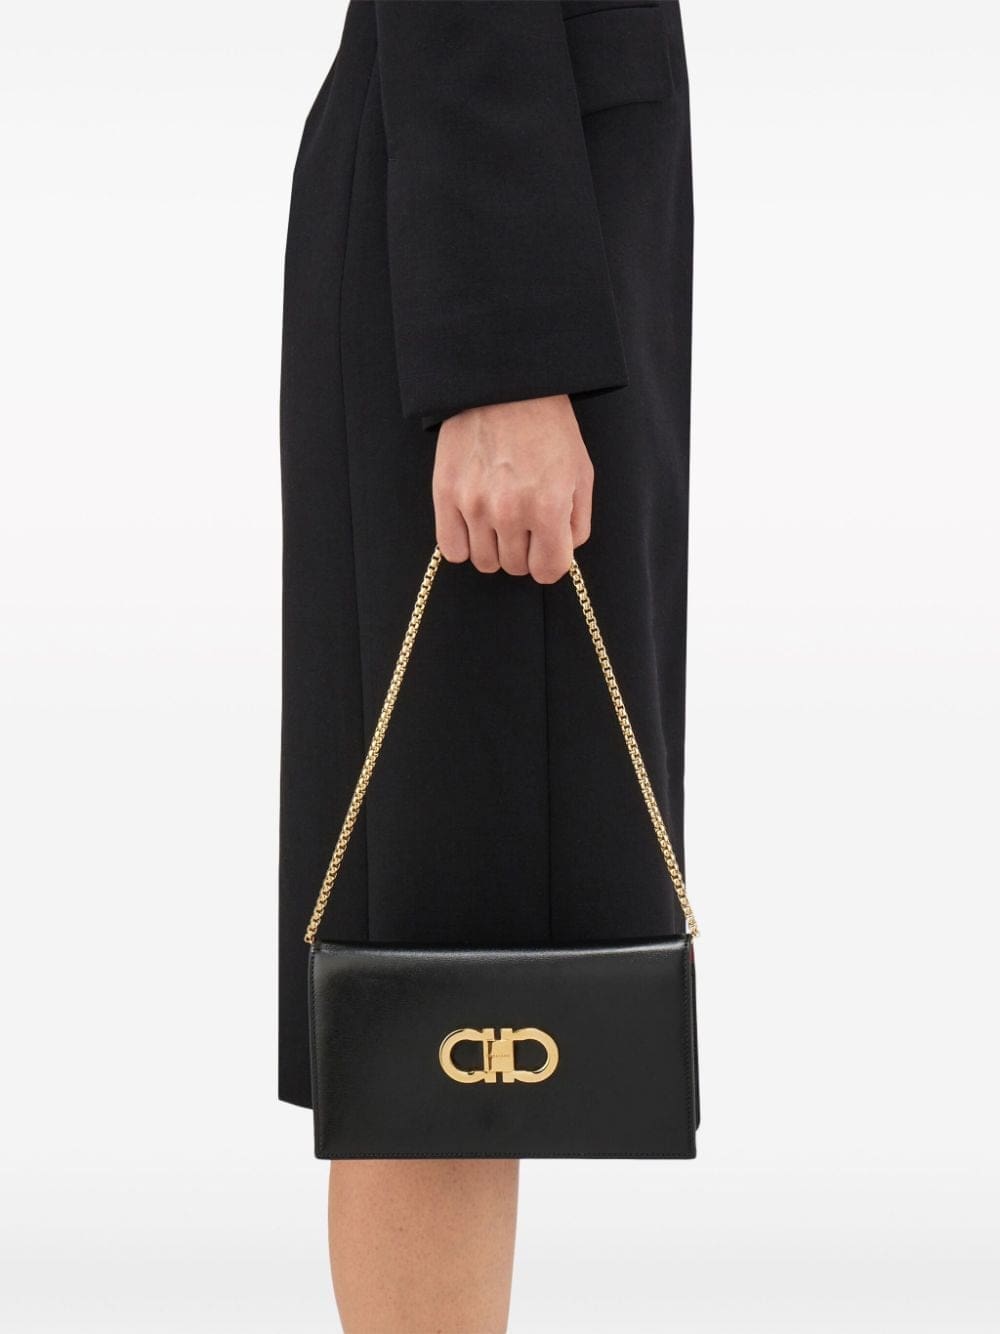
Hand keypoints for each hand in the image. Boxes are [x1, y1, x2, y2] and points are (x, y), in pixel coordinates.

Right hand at [432, 395, 593, 583]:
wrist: (505, 386)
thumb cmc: (548, 428)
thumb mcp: (581, 473)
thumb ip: (577, 522)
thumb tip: (561, 553)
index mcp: (548, 507)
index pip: (548, 570)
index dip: (550, 562)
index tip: (547, 549)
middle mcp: (509, 511)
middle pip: (515, 568)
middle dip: (524, 552)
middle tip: (524, 525)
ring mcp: (474, 505)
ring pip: (484, 562)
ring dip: (494, 549)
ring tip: (499, 521)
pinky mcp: (445, 494)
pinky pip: (452, 549)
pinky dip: (464, 545)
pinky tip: (474, 525)